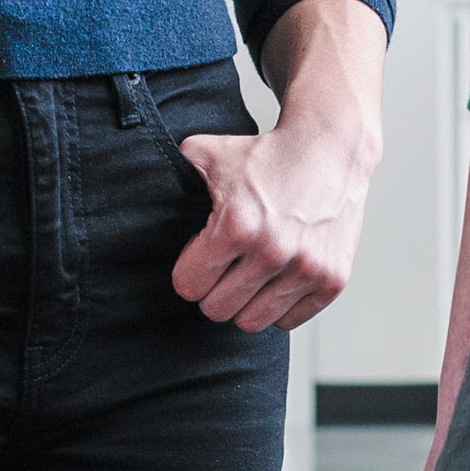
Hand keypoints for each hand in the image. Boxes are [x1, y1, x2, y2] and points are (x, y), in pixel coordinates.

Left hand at [171, 111, 371, 333]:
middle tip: (226, 267)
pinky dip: (280, 306)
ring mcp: (306, 268)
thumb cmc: (268, 155)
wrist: (331, 147)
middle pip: (217, 310)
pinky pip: (288, 321)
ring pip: (252, 322)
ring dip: (246, 303)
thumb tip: (136, 183)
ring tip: (251, 275)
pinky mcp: (332, 280)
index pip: (188, 286)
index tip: (203, 255)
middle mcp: (273, 251)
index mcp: (237, 225)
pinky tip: (278, 278)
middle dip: (215, 289)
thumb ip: (174, 171)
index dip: (190, 270)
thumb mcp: (209, 152)